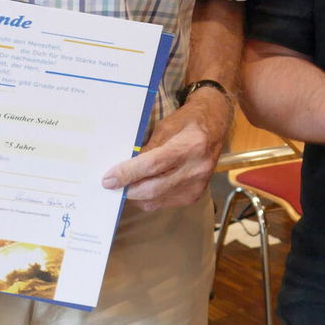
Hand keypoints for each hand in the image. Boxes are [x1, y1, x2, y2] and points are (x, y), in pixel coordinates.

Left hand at [103, 89, 230, 210]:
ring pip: (157, 200)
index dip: (128, 173)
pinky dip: (150, 198)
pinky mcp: (195, 196)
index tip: (108, 179)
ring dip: (137, 195)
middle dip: (129, 189)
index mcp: (190, 145)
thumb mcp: (165, 127)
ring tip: (126, 185)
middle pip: (154, 188)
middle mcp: (197, 168)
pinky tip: (145, 186)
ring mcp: (198, 185)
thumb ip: (147, 149)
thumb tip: (124, 168)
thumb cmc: (188, 121)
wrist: (216, 126)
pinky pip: (164, 203)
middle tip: (111, 186)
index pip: (154, 165)